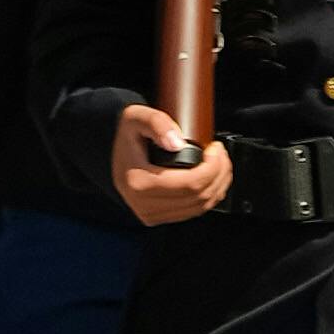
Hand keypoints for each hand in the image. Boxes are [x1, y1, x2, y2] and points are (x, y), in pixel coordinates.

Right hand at [110, 100, 230, 231]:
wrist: (113, 151)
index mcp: (138, 183)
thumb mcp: (137, 116)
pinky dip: (209, 197)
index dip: (212, 167)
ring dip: (218, 186)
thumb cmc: (128, 134)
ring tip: (220, 163)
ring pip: (199, 208)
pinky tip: (212, 179)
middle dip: (219, 174)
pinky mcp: (157, 217)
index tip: (215, 148)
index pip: (189, 184)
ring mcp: (150, 214)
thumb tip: (177, 143)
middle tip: (220, 153)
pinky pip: (192, 212)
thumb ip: (157, 123)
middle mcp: (143, 205)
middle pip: (198, 198)